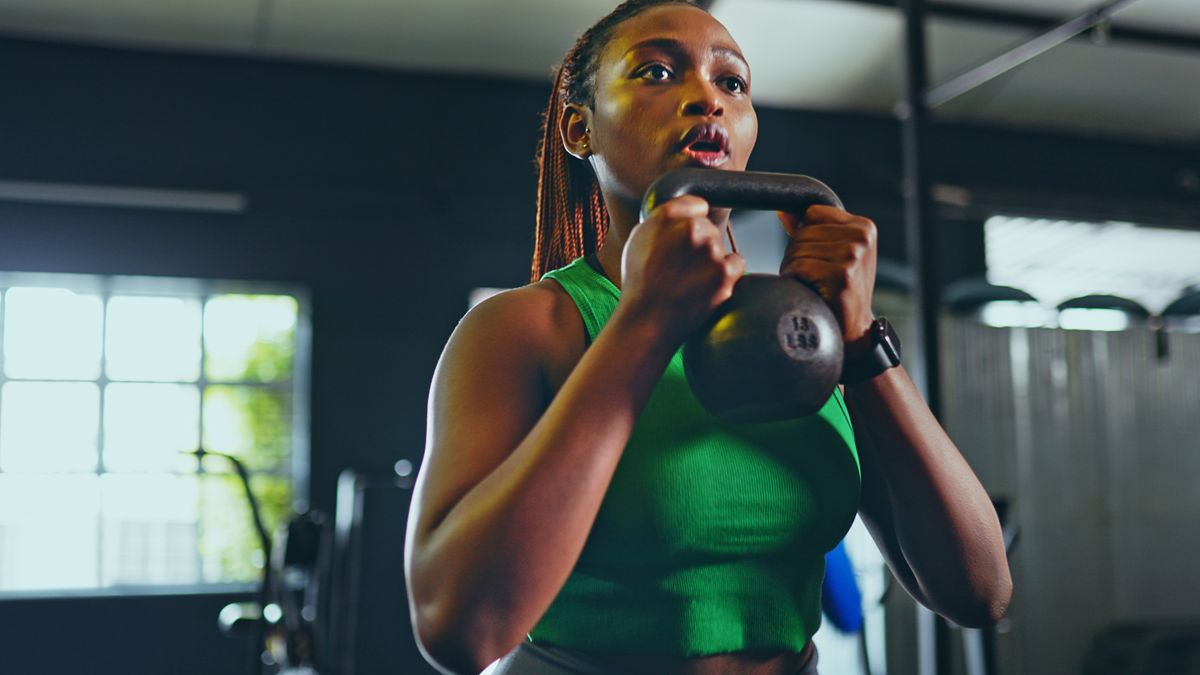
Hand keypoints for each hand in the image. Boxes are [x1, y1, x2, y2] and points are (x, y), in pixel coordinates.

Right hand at [620, 196, 744, 343]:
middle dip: (700, 243)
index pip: (697, 205)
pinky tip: (706, 284)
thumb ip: (663, 216)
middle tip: (683, 265)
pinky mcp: (725, 274)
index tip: (685, 236)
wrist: (647, 320)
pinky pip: (736, 263)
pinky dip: (727, 272)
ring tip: (689, 279)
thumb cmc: (640, 281)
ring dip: (711, 259)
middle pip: (709, 228)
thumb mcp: (639, 238)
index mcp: (669, 217)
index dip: (691, 220)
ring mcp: (712, 252)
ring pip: (720, 247)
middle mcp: (693, 230)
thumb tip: (686, 208)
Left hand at [778, 205, 876, 348]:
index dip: (805, 235)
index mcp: (863, 226)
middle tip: (813, 276)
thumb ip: (811, 228)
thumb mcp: (834, 252)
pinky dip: (795, 280)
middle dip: (798, 254)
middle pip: (803, 231)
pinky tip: (810, 291)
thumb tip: (783, 210)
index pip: (812, 213)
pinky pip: (799, 267)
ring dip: (795, 268)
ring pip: (798, 249)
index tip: (818, 257)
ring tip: (813, 283)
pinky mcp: (841, 275)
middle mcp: (862, 237)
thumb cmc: (840, 290)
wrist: (853, 329)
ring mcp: (853, 255)